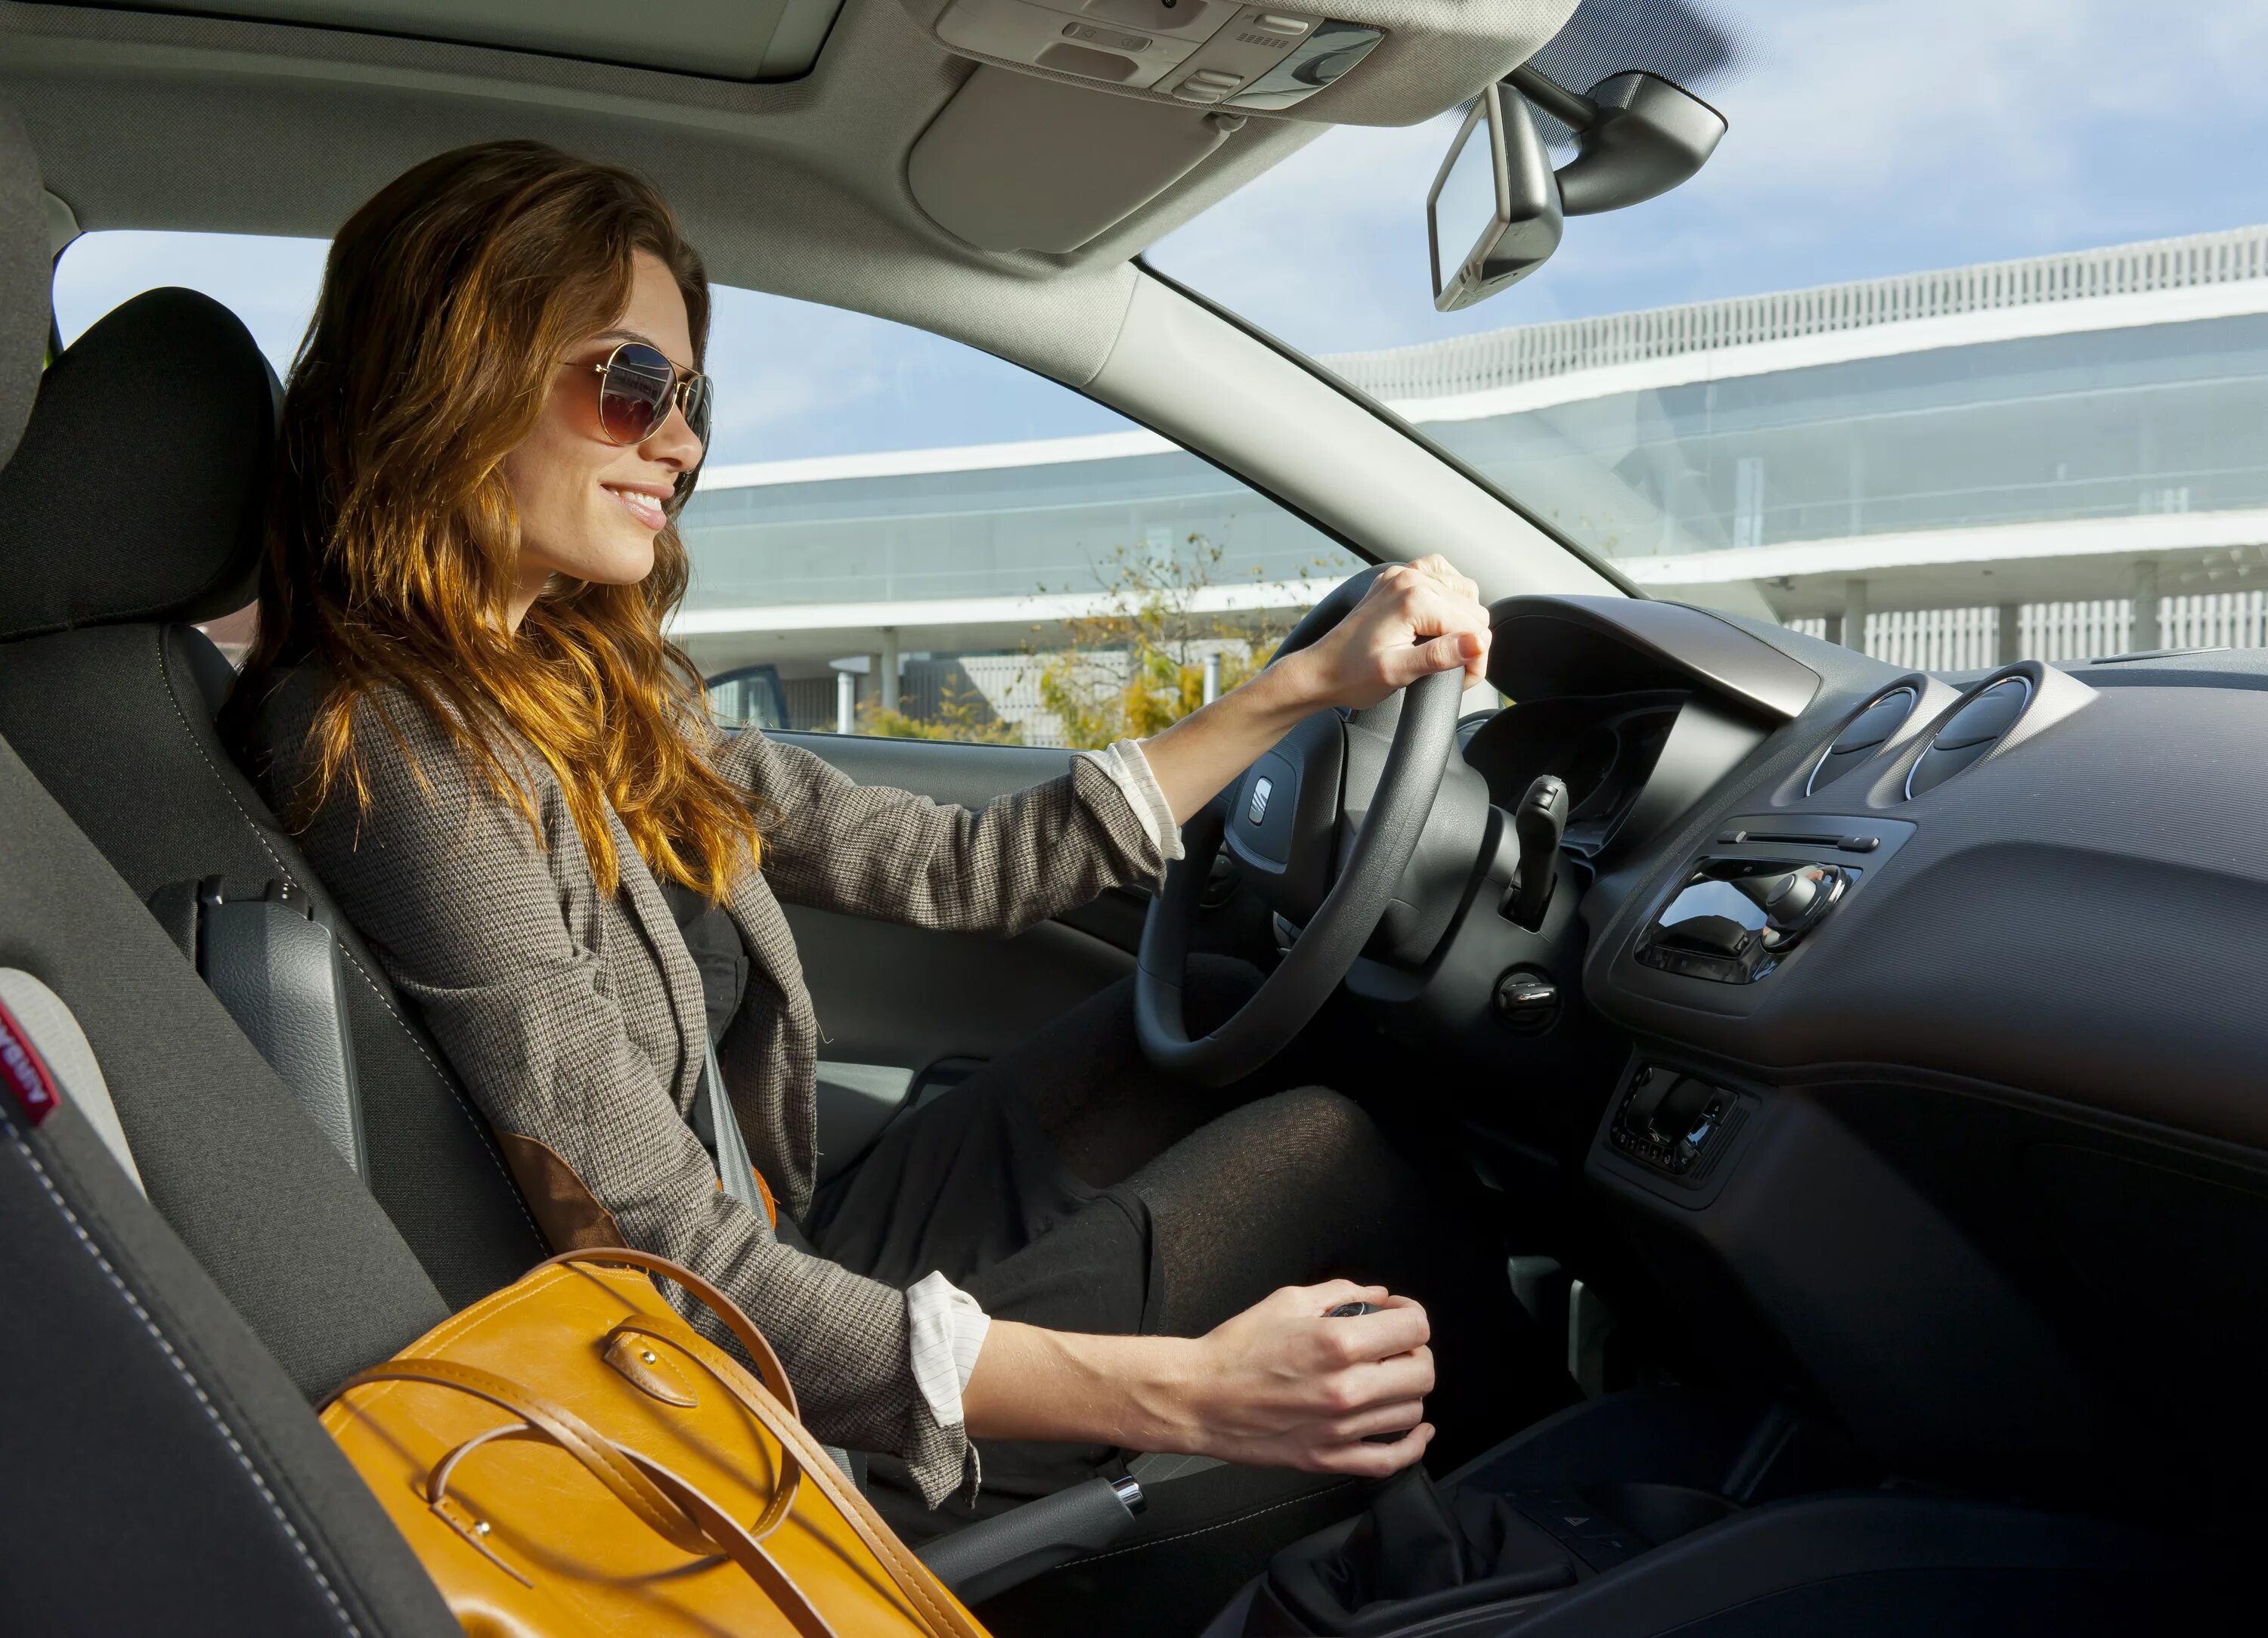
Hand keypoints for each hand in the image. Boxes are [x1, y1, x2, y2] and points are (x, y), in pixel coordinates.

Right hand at [1164, 1281, 1435, 1477]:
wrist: (1199, 1397)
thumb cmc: (1236, 1348)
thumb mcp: (1287, 1301)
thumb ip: (1341, 1293)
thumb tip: (1378, 1296)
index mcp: (1337, 1343)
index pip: (1414, 1327)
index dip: (1412, 1314)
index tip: (1399, 1315)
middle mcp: (1346, 1388)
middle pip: (1422, 1372)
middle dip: (1415, 1353)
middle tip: (1394, 1348)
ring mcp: (1340, 1429)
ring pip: (1411, 1412)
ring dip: (1407, 1392)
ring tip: (1386, 1381)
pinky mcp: (1328, 1458)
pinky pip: (1390, 1460)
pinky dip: (1412, 1446)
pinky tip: (1415, 1430)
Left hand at [1289, 555, 1491, 712]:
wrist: (1319, 671)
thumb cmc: (1351, 675)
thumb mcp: (1398, 673)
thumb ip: (1440, 656)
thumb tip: (1478, 643)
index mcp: (1413, 599)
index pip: (1474, 626)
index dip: (1475, 658)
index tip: (1462, 679)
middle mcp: (1410, 579)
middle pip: (1473, 607)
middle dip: (1470, 641)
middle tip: (1452, 669)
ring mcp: (1402, 576)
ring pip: (1462, 590)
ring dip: (1461, 618)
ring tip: (1443, 647)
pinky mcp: (1397, 580)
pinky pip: (1440, 575)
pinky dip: (1448, 595)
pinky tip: (1438, 618)